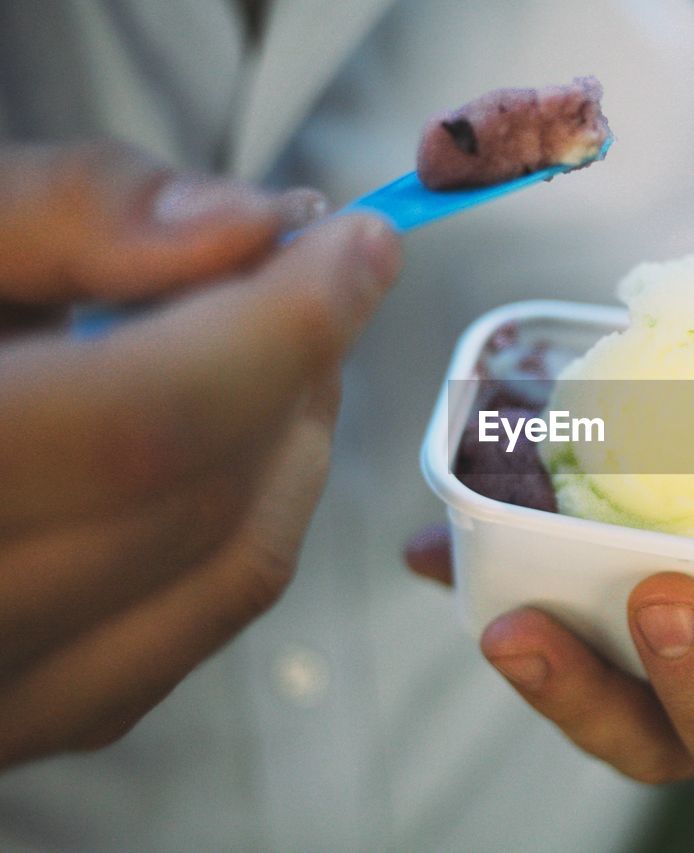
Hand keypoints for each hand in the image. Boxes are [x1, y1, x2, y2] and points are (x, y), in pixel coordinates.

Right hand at [0, 141, 401, 767]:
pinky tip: (233, 446)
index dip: (284, 326)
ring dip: (290, 448)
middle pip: (205, 504)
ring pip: (225, 578)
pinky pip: (189, 631)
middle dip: (296, 373)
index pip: (146, 423)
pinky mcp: (19, 724)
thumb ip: (71, 212)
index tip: (359, 247)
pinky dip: (242, 524)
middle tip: (320, 284)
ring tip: (283, 352)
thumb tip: (256, 224)